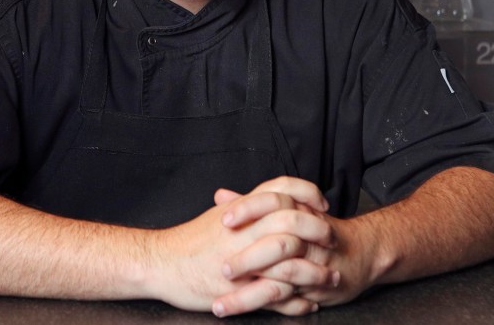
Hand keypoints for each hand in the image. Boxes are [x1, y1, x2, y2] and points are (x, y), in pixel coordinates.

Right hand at [148, 177, 336, 315]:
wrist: (160, 263)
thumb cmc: (190, 241)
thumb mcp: (219, 216)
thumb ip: (245, 206)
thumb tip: (268, 198)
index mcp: (241, 210)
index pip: (282, 190)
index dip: (308, 194)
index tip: (322, 205)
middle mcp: (244, 231)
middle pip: (293, 223)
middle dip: (319, 232)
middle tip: (333, 240)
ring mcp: (243, 262)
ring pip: (290, 264)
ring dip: (316, 272)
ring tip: (332, 277)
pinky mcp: (239, 290)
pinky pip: (277, 297)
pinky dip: (297, 302)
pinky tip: (309, 303)